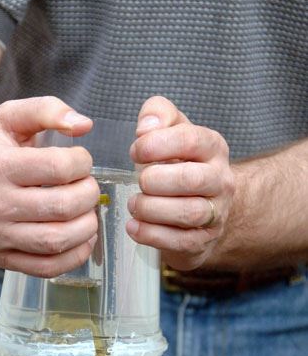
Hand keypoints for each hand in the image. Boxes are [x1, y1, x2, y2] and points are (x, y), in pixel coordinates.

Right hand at [0, 96, 98, 276]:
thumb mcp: (8, 118)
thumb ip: (46, 110)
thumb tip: (83, 125)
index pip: (57, 168)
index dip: (82, 163)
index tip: (81, 162)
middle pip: (61, 206)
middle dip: (88, 195)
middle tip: (88, 188)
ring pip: (56, 240)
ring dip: (86, 227)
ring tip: (87, 213)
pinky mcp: (0, 259)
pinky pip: (46, 267)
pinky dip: (74, 256)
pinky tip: (82, 238)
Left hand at [126, 96, 234, 269]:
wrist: (205, 205)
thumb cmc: (181, 163)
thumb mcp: (172, 131)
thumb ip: (158, 114)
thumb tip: (146, 125)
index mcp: (213, 148)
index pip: (190, 140)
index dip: (157, 145)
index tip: (135, 152)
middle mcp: (221, 180)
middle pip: (191, 180)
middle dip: (156, 180)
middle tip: (139, 181)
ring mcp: (216, 213)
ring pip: (188, 213)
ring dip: (152, 209)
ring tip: (134, 204)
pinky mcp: (203, 240)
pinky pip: (180, 241)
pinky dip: (152, 235)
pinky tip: (133, 226)